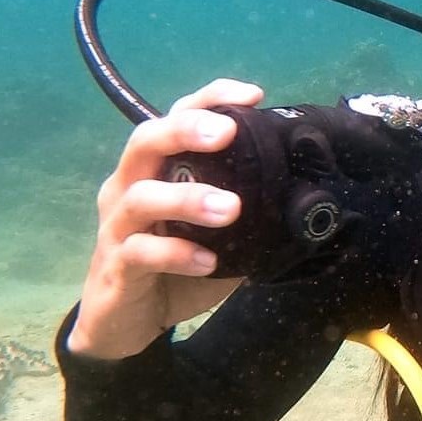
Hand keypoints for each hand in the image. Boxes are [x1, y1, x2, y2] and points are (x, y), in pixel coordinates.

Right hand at [67, 79, 263, 360]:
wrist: (127, 325)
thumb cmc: (175, 270)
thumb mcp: (218, 236)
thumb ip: (249, 213)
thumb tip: (306, 197)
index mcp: (154, 171)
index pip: (175, 117)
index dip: (210, 99)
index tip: (253, 95)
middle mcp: (129, 188)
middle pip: (145, 140)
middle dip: (186, 130)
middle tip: (227, 132)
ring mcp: (117, 227)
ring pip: (141, 197)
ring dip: (188, 198)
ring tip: (231, 209)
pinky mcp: (116, 266)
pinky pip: (140, 253)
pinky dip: (176, 254)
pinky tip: (207, 262)